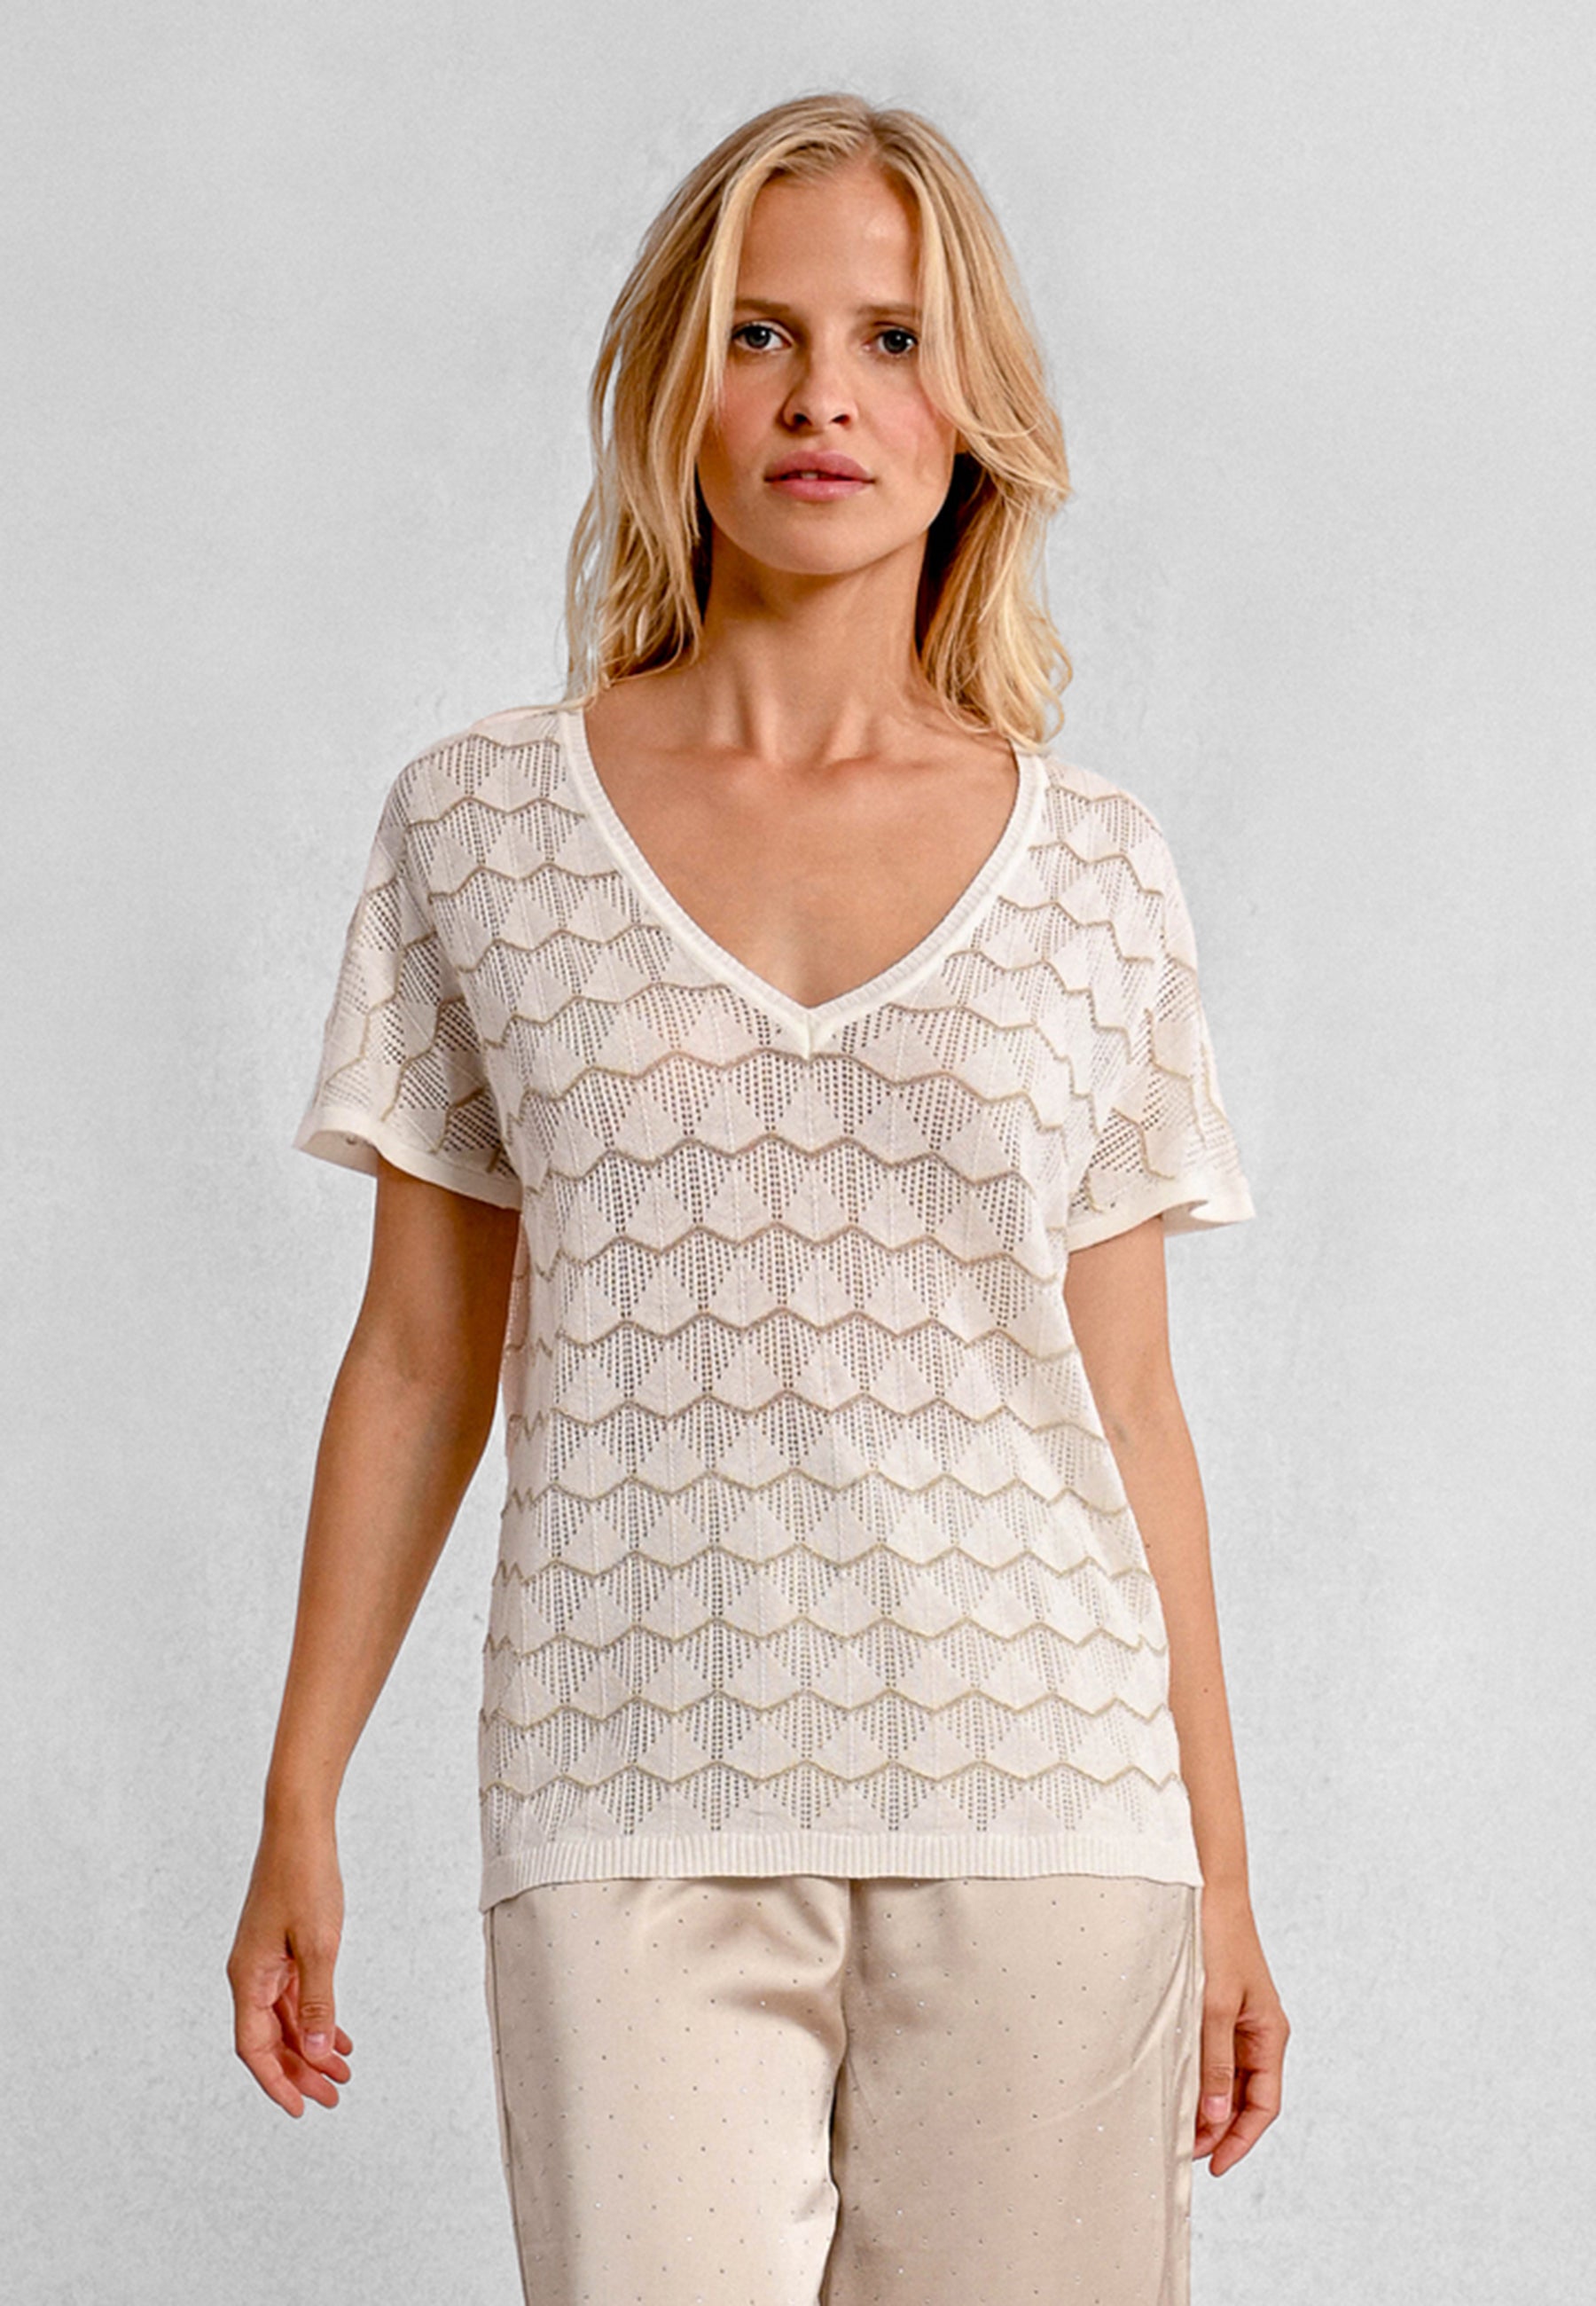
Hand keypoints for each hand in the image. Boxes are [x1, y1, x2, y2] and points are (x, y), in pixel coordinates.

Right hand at [228, 1822, 354, 2116]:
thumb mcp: (319, 1944)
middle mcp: (250, 1974)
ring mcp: (265, 1961)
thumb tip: (315, 2050)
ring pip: (284, 2020)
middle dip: (300, 2071)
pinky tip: (338, 2035)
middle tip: (334, 2096)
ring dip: (311, 2047)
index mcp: (248, 1977)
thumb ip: (317, 2000)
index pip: (254, 2048)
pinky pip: (294, 1996)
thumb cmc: (305, 1877)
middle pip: (270, 2040)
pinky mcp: (280, 1948)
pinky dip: (314, 2017)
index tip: (301, 2108)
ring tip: (343, 2072)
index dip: (276, 2082)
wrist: (299, 1827)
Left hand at [1193, 1880, 1288, 2174]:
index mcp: (1269, 2034)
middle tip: (1182, 2152)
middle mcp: (1257, 2032)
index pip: (1264, 2105)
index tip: (1213, 2166)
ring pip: (1225, 2078)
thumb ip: (1214, 2061)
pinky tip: (1172, 2087)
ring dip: (1204, 2105)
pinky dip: (1195, 2076)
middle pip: (1244, 2097)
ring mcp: (1237, 2020)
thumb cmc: (1215, 1939)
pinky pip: (1210, 2054)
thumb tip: (1214, 2118)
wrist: (1206, 1887)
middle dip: (1218, 2129)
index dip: (1240, 2139)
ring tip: (1174, 2127)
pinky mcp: (1216, 2007)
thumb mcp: (1214, 2005)